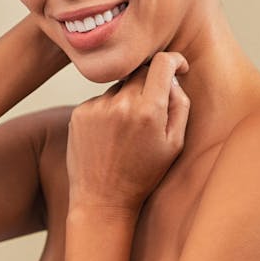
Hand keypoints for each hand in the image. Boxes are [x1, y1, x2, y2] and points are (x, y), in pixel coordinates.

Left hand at [66, 52, 190, 212]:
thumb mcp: (174, 144)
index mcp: (148, 111)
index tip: (178, 67)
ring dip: (127, 98)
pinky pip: (101, 99)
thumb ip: (180, 105)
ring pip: (119, 86)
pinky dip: (108, 110)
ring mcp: (97, 107)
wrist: (102, 200)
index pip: (162, 63)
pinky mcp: (79, 112)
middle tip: (151, 111)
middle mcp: (121, 103)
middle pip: (140, 72)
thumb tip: (172, 77)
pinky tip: (109, 136)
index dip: (174, 60)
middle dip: (150, 84)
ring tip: (126, 132)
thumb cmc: (143, 175)